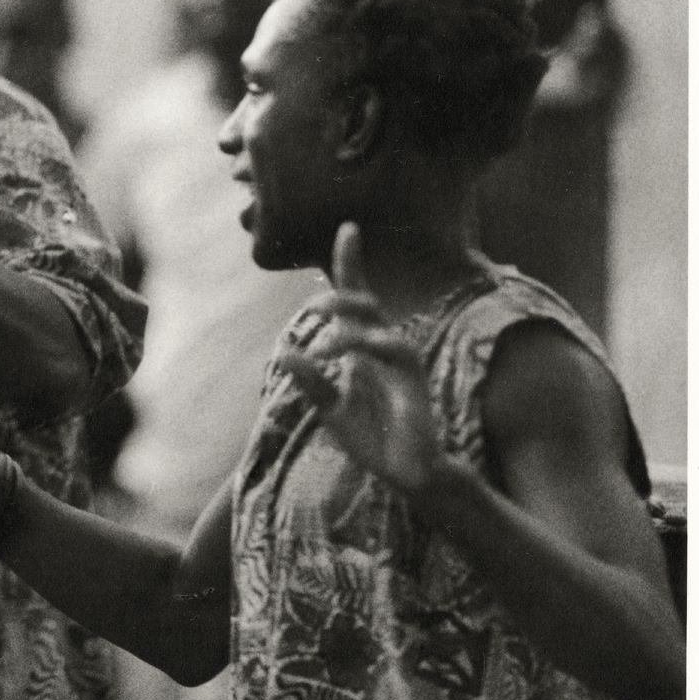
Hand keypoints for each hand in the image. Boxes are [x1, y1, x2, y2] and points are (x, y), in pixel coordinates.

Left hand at [280, 222, 442, 494]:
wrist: (406, 472)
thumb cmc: (372, 436)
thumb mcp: (330, 408)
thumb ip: (311, 382)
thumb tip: (285, 352)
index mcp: (361, 346)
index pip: (356, 296)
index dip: (352, 262)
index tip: (348, 227)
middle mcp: (382, 345)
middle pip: (365, 299)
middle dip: (342, 288)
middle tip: (311, 303)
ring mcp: (399, 360)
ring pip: (377, 321)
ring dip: (346, 319)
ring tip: (319, 332)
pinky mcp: (413, 378)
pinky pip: (393, 349)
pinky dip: (364, 345)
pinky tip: (341, 351)